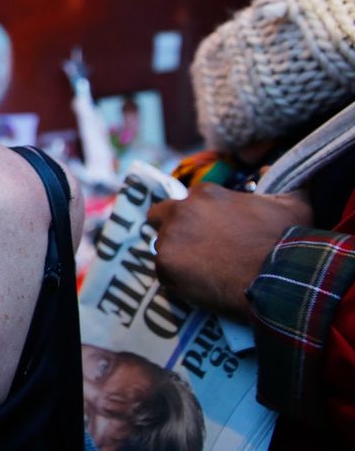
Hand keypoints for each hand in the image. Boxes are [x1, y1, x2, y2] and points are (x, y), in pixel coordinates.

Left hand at [147, 184, 311, 319]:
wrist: (280, 280)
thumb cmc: (286, 240)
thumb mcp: (292, 203)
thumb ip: (278, 179)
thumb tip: (265, 167)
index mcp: (204, 194)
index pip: (188, 202)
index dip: (198, 217)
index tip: (211, 231)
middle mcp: (180, 212)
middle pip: (160, 217)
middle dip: (173, 228)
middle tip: (194, 247)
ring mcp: (170, 239)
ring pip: (163, 246)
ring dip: (177, 255)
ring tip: (202, 270)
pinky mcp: (166, 266)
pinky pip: (165, 273)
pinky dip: (178, 279)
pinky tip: (200, 285)